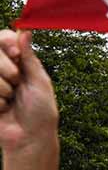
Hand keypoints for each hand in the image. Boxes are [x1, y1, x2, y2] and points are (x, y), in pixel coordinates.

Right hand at [0, 30, 58, 153]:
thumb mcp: (39, 81)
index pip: (2, 38)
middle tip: (16, 84)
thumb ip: (29, 57)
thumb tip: (25, 31)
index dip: (6, 44)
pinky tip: (3, 108)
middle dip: (7, 70)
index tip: (16, 55)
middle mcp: (2, 70)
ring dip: (2, 89)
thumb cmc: (41, 111)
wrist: (29, 137)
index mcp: (19, 62)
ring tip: (11, 100)